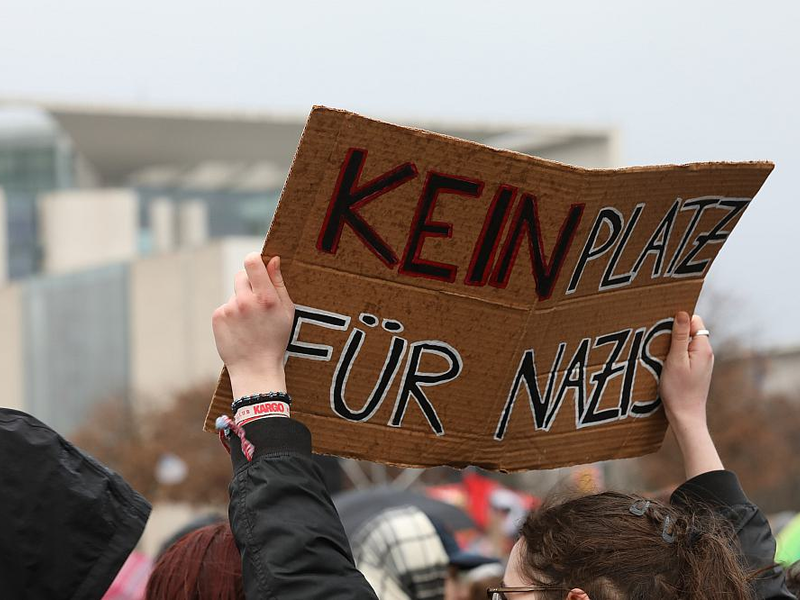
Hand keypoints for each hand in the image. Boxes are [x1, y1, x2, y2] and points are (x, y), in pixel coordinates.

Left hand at [212, 253, 294, 398]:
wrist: (255, 368)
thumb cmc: (276, 339)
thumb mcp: (287, 311)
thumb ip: (279, 283)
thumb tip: (273, 259)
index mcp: (266, 298)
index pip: (252, 262)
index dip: (254, 260)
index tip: (258, 265)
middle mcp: (246, 301)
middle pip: (241, 276)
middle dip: (249, 285)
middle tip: (258, 304)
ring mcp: (230, 309)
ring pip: (234, 294)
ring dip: (241, 302)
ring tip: (250, 323)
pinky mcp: (217, 316)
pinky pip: (225, 306)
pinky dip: (231, 314)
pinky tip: (240, 329)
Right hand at [659, 311, 722, 478]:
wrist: (685, 417)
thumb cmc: (678, 390)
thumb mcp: (675, 360)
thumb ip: (679, 336)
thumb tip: (682, 312)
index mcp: (703, 348)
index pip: (694, 321)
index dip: (678, 321)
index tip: (663, 329)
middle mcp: (706, 354)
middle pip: (690, 332)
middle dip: (674, 334)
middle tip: (658, 343)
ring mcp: (701, 363)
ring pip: (685, 344)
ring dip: (672, 346)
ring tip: (660, 357)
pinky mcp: (695, 372)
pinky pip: (684, 356)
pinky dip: (674, 357)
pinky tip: (664, 366)